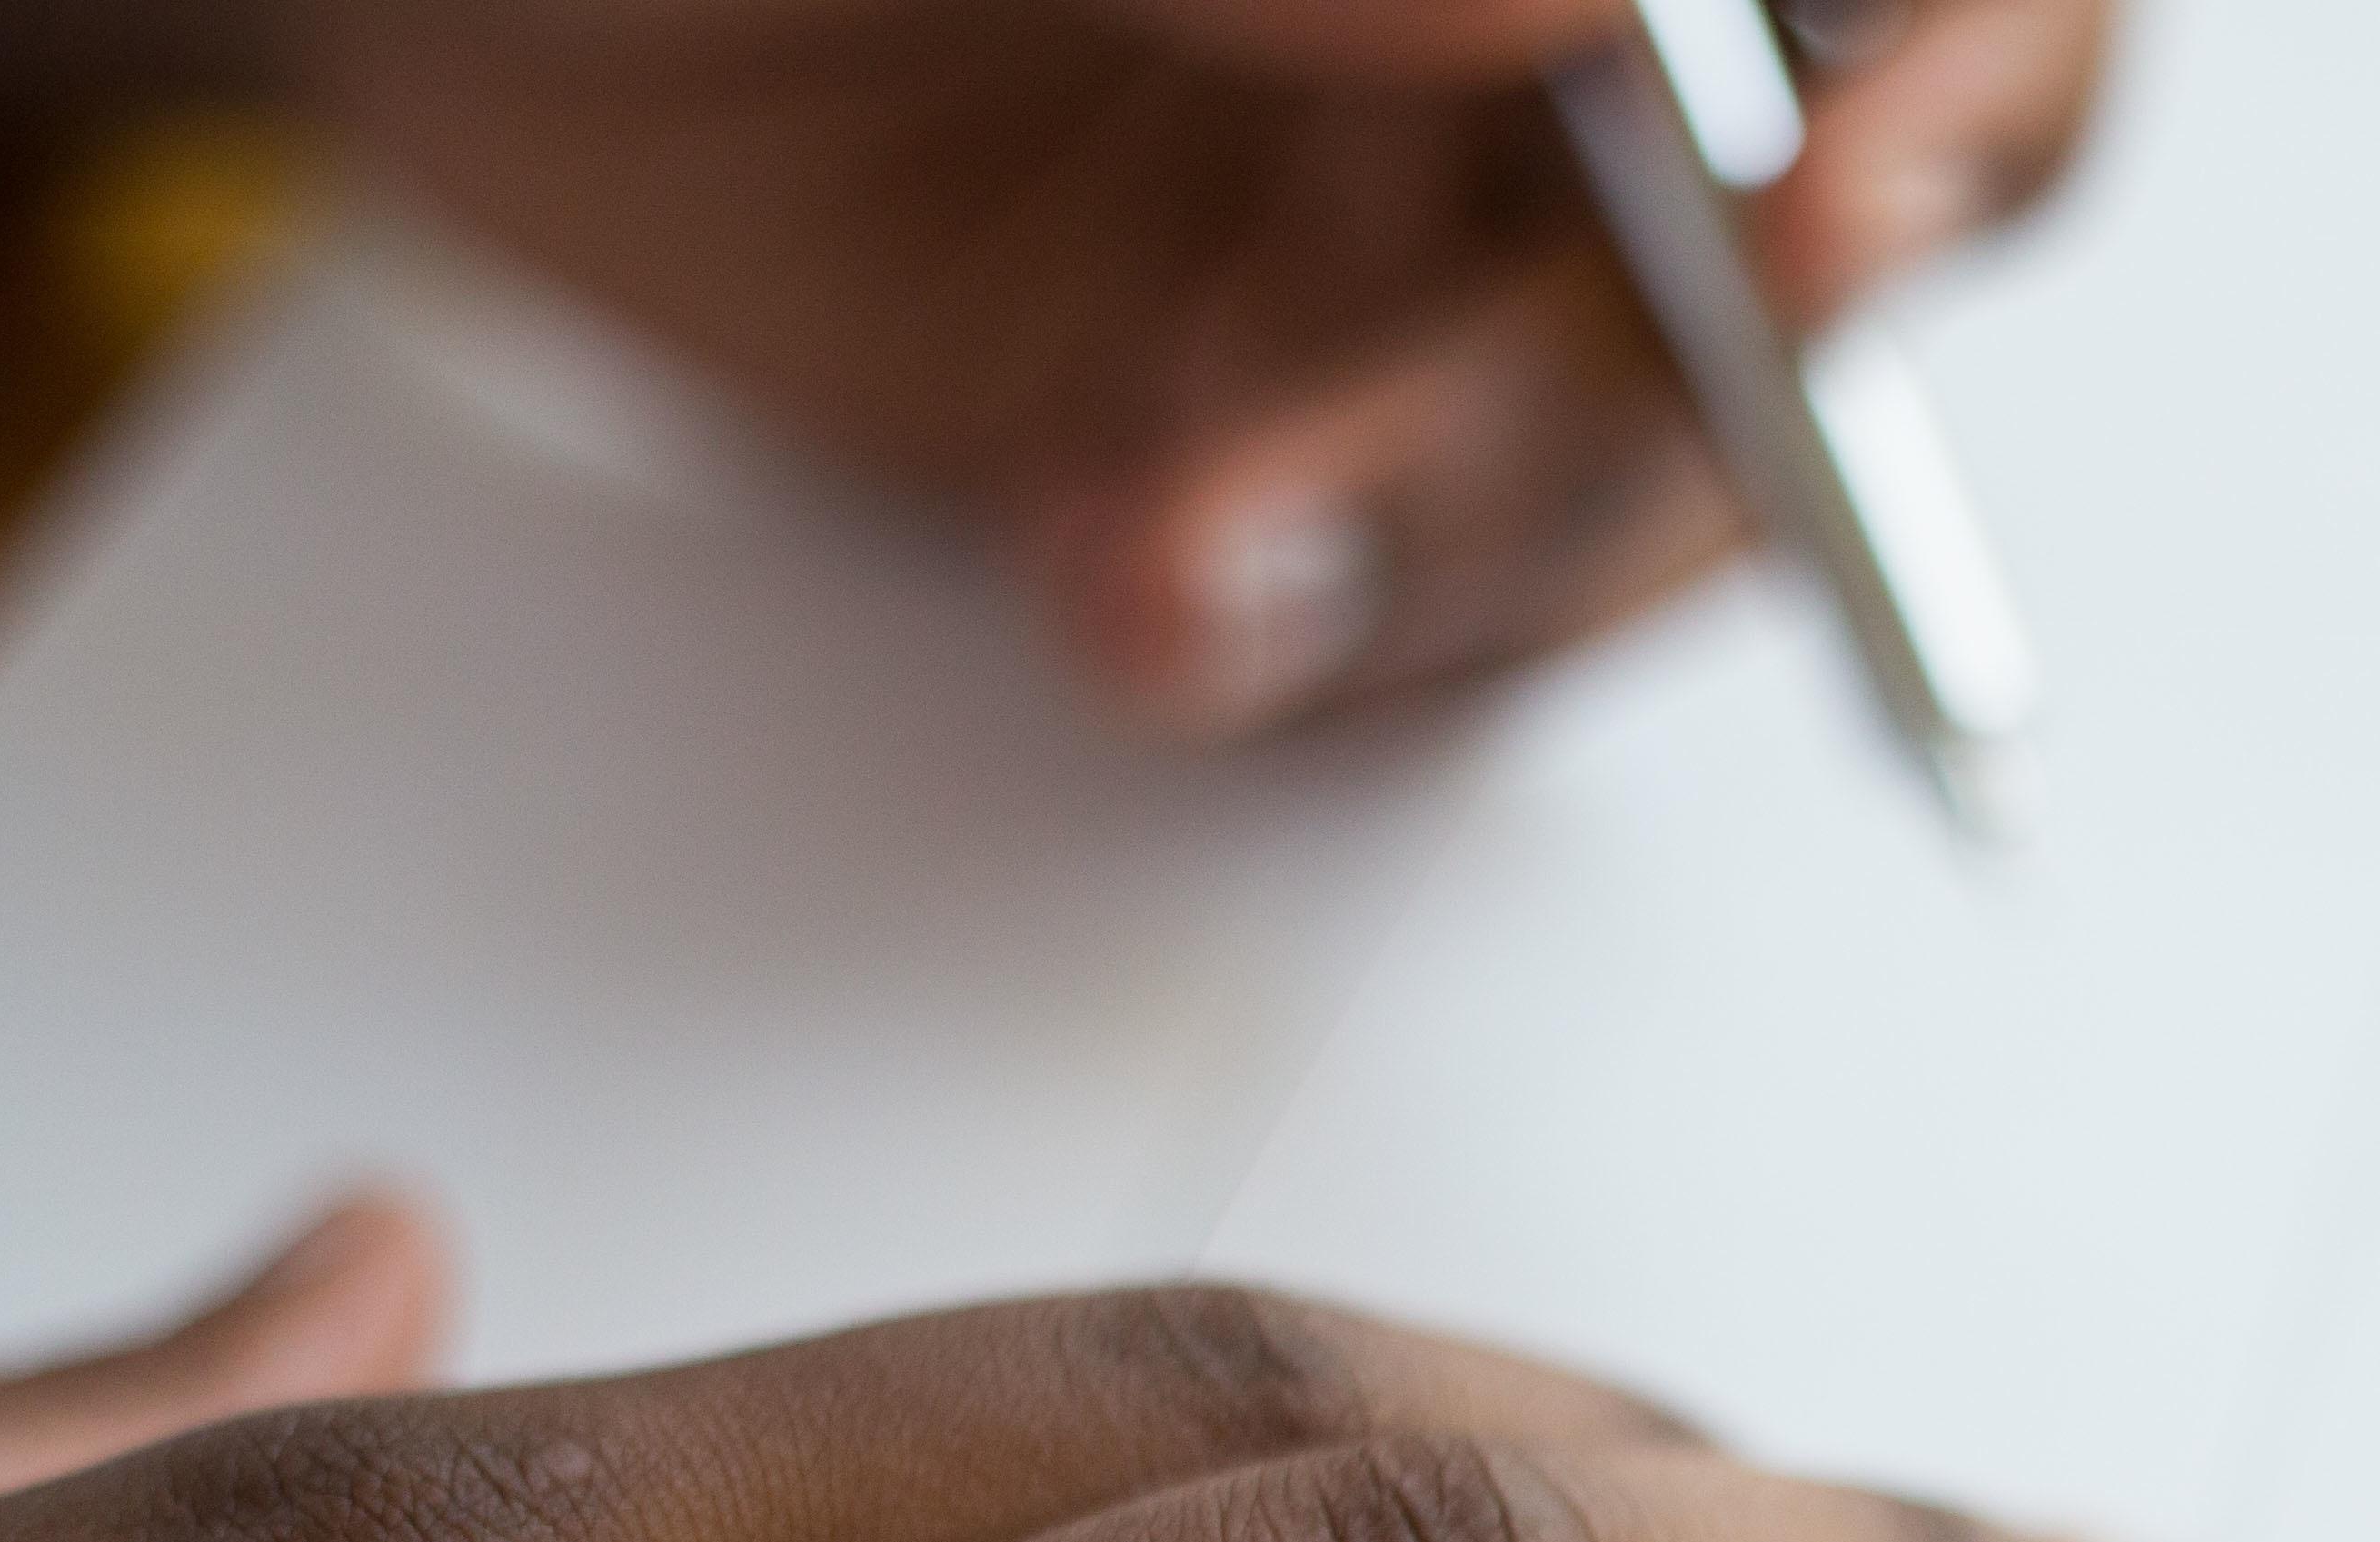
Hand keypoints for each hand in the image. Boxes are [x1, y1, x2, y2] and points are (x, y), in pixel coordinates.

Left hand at [302, 0, 2112, 733]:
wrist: (416, 8)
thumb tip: (1593, 2)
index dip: (1963, 88)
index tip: (1834, 221)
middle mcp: (1555, 30)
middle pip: (1826, 249)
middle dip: (1606, 401)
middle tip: (1300, 492)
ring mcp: (1452, 225)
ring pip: (1633, 473)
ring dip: (1415, 559)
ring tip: (1138, 554)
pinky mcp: (1328, 420)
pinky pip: (1438, 607)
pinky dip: (1304, 639)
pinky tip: (1118, 567)